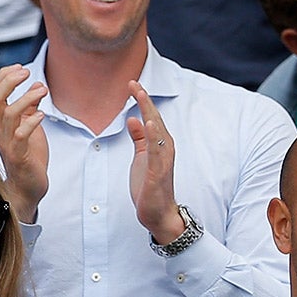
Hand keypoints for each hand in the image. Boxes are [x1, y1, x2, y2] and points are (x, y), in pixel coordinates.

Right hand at [0, 63, 48, 221]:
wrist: (28, 188)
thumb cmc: (28, 156)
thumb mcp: (29, 127)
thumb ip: (30, 108)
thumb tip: (37, 86)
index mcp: (0, 121)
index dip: (3, 76)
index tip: (20, 67)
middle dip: (9, 81)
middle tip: (27, 72)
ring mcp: (7, 143)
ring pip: (8, 114)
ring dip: (26, 98)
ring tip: (43, 90)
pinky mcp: (18, 156)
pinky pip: (20, 135)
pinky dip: (31, 122)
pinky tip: (42, 115)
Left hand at [125, 81, 184, 245]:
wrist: (157, 214)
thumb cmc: (150, 186)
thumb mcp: (141, 157)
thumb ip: (139, 138)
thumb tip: (132, 119)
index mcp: (159, 144)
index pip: (151, 117)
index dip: (142, 100)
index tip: (132, 83)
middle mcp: (164, 149)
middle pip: (155, 119)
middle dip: (145, 101)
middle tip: (134, 82)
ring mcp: (163, 160)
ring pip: (158, 131)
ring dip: (150, 113)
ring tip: (141, 96)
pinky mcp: (159, 172)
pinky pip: (157, 151)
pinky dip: (155, 136)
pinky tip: (150, 123)